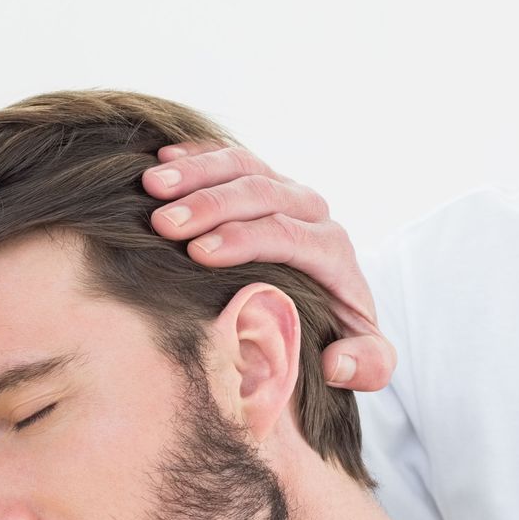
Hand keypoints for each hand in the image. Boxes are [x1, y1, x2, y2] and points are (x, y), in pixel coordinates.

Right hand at [142, 141, 394, 390]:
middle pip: (262, 194)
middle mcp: (311, 211)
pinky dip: (194, 154)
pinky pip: (228, 156)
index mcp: (333, 250)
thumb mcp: (366, 357)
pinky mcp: (259, 177)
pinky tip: (160, 160)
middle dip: (211, 206)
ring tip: (151, 186)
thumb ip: (367, 364)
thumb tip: (336, 364)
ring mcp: (284, 189)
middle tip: (163, 224)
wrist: (336, 300)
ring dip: (195, 173)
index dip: (244, 240)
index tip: (199, 253)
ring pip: (242, 166)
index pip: (288, 235)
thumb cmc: (337, 332)